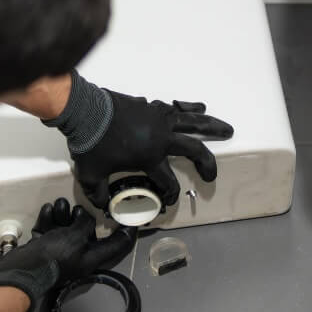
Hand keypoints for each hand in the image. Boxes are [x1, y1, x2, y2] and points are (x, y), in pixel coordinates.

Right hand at [0, 198, 135, 311]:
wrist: (19, 272)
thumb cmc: (52, 257)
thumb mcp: (75, 238)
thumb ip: (85, 225)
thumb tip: (87, 218)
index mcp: (92, 257)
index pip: (118, 244)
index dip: (127, 231)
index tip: (133, 216)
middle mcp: (78, 254)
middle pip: (87, 232)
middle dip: (83, 216)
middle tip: (78, 207)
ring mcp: (58, 251)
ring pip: (66, 228)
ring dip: (63, 213)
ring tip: (59, 203)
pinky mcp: (42, 246)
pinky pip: (50, 229)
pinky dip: (49, 218)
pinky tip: (48, 209)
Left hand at [74, 94, 233, 208]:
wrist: (84, 111)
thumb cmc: (90, 145)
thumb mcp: (92, 176)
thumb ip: (99, 193)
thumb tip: (102, 205)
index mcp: (150, 158)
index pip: (168, 182)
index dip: (170, 195)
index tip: (169, 200)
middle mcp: (161, 138)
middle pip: (193, 150)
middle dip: (206, 163)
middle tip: (212, 174)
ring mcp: (159, 119)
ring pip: (193, 122)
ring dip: (212, 126)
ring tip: (227, 129)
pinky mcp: (152, 107)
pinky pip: (176, 107)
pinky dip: (189, 108)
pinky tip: (200, 107)